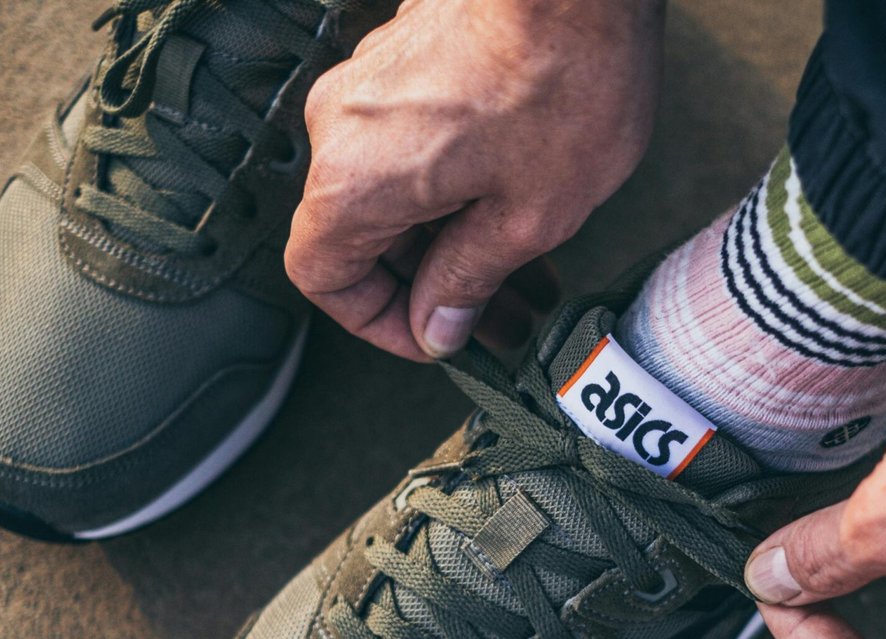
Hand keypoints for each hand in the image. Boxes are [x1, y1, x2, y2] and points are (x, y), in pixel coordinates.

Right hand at [287, 0, 665, 359]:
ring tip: (531, 272)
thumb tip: (440, 323)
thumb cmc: (562, 80)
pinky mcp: (409, 53)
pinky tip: (523, 204)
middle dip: (438, 286)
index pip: (323, 277)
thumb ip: (470, 279)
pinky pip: (415, 141)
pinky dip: (458, 185)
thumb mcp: (528, 215)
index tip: (436, 337)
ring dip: (456, 238)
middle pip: (365, 234)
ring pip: (397, 187)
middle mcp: (344, 125)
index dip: (378, 322)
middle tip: (506, 317)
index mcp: (355, 179)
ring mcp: (372, 81)